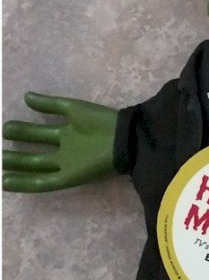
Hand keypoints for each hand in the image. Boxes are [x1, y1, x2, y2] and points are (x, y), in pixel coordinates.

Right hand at [3, 92, 117, 192]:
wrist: (125, 139)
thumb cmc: (102, 121)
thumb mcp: (73, 109)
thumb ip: (50, 104)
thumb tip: (26, 96)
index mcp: (69, 132)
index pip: (38, 134)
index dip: (21, 132)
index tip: (4, 128)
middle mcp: (65, 149)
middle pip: (34, 151)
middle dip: (14, 151)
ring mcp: (66, 164)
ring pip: (35, 166)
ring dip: (16, 165)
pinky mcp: (69, 178)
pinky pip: (43, 182)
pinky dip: (24, 183)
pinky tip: (5, 182)